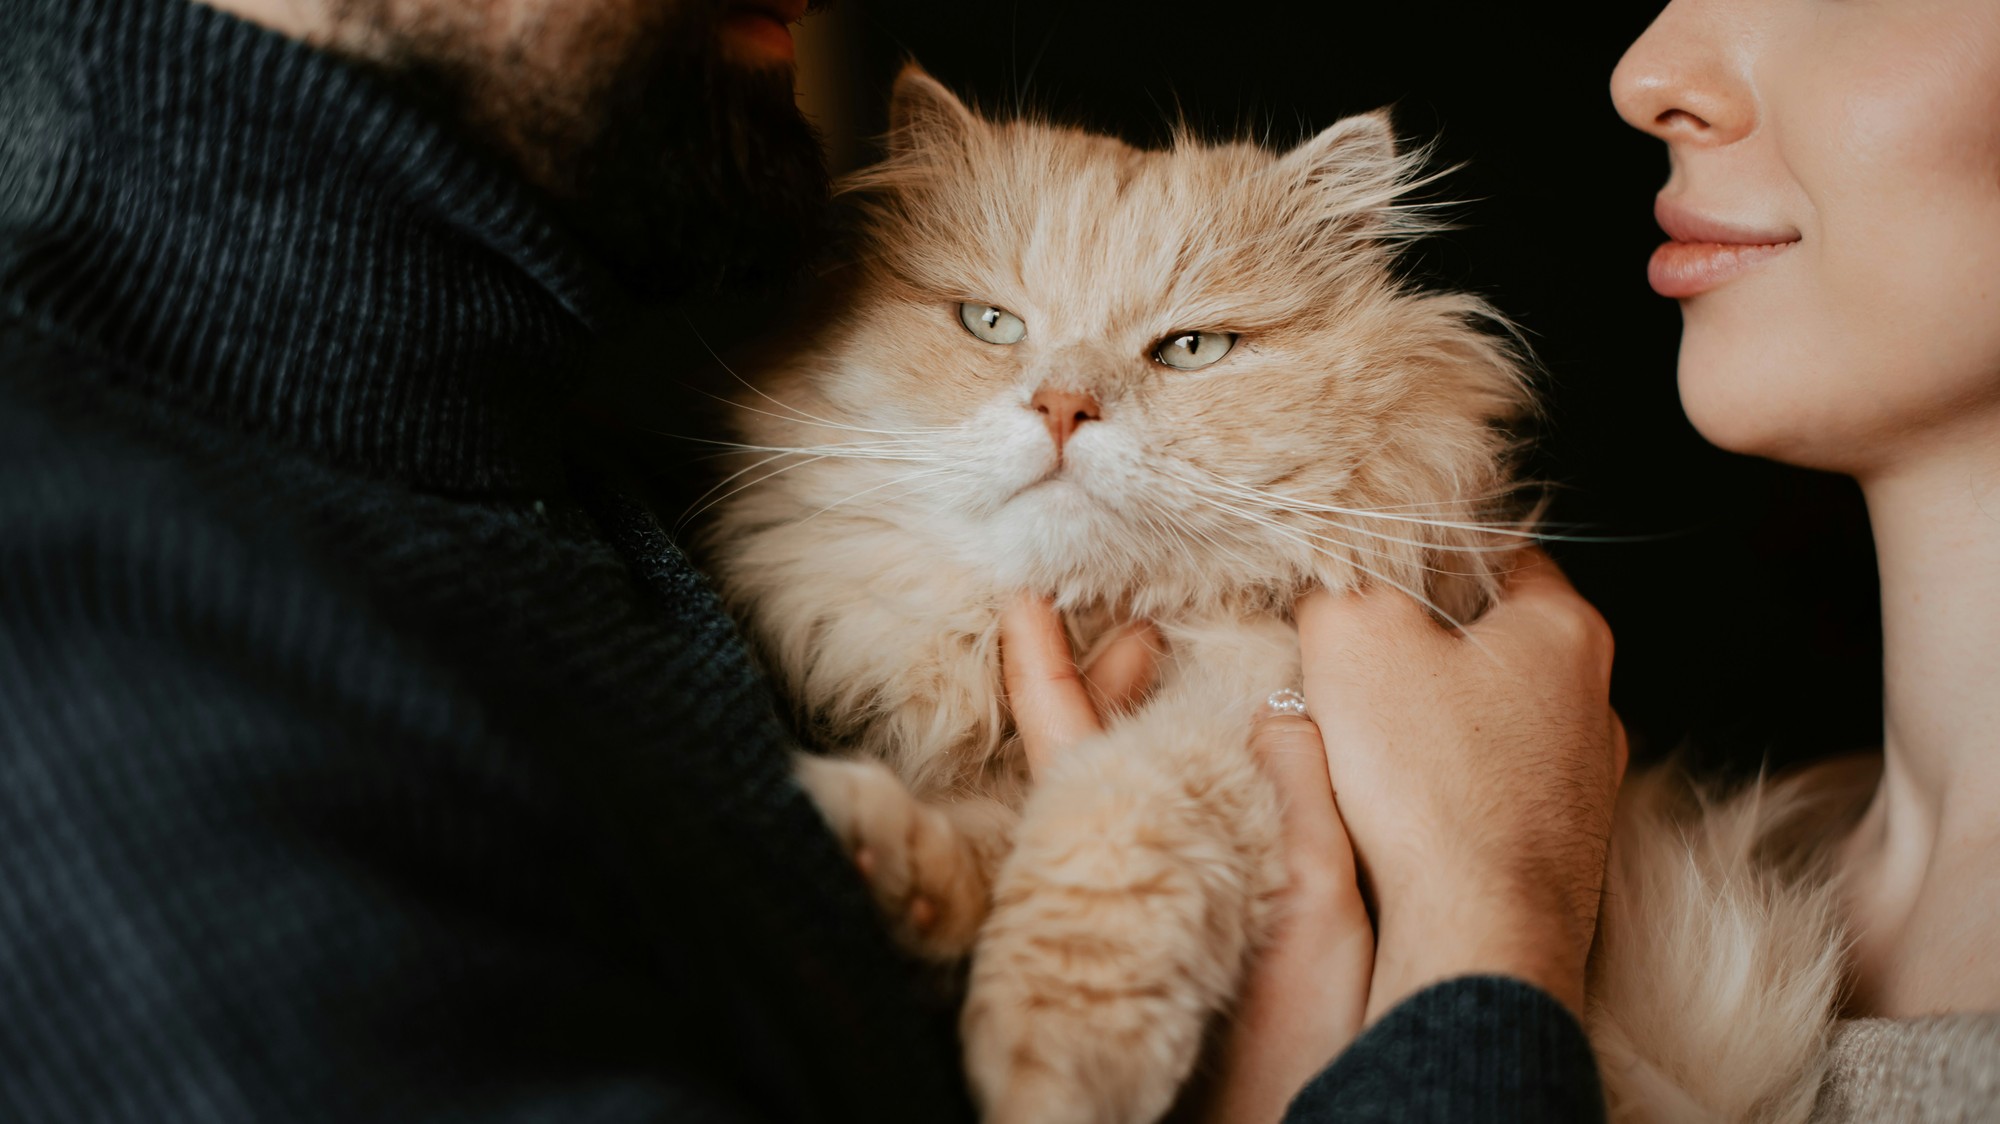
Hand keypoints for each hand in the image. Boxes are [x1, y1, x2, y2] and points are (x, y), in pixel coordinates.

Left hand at [1002, 598, 1374, 1123]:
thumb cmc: (1292, 1038)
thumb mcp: (1316, 905)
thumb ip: (1297, 801)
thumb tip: (1279, 713)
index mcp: (1125, 844)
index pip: (1058, 727)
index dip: (1036, 658)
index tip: (1021, 592)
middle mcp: (1107, 867)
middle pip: (1076, 747)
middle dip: (1102, 673)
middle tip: (1140, 621)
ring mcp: (1122, 898)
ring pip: (1106, 781)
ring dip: (1133, 715)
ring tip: (1166, 662)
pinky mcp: (1151, 928)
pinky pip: (1141, 818)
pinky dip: (1161, 763)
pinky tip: (1200, 758)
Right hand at [1297, 550, 1626, 1019]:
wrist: (1478, 933)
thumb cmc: (1426, 781)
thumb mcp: (1351, 640)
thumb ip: (1341, 588)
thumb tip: (1335, 585)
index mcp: (1564, 629)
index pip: (1499, 554)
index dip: (1426, 558)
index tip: (1373, 582)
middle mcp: (1596, 699)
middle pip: (1495, 640)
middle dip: (1426, 647)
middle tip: (1357, 663)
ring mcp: (1588, 779)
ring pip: (1497, 718)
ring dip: (1439, 722)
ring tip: (1372, 743)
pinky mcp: (1563, 845)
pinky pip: (1498, 787)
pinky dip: (1453, 786)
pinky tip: (1404, 807)